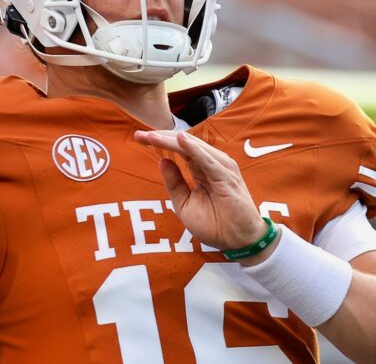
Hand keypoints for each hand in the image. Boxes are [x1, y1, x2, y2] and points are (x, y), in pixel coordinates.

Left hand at [134, 130, 267, 251]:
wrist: (237, 241)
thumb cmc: (215, 224)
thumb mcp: (185, 203)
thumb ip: (174, 182)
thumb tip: (162, 160)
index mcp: (202, 168)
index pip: (179, 149)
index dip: (159, 142)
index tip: (138, 138)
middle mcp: (212, 163)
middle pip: (184, 144)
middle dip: (161, 137)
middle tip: (139, 135)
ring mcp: (220, 168)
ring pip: (193, 148)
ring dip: (172, 140)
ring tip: (152, 136)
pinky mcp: (226, 177)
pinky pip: (207, 160)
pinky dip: (194, 149)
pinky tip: (179, 140)